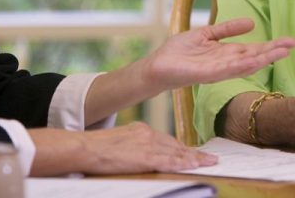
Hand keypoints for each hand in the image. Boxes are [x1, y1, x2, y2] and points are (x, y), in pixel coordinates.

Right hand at [29, 122, 216, 174]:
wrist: (85, 147)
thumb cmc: (96, 148)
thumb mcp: (119, 142)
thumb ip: (134, 146)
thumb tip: (141, 156)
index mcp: (140, 130)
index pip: (167, 140)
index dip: (183, 148)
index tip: (194, 153)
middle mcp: (147, 134)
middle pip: (175, 145)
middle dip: (193, 153)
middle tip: (210, 158)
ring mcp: (147, 145)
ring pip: (176, 152)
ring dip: (194, 159)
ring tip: (209, 163)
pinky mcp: (145, 156)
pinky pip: (169, 161)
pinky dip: (184, 163)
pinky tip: (195, 165)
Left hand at [140, 18, 294, 93]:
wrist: (158, 65)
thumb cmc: (180, 51)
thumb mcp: (207, 33)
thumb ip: (227, 29)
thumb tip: (252, 22)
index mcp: (228, 53)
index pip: (254, 50)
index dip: (272, 45)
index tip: (290, 41)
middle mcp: (227, 64)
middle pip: (255, 57)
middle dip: (274, 51)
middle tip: (293, 45)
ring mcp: (218, 70)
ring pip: (245, 65)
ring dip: (263, 59)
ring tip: (281, 52)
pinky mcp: (206, 74)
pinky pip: (226, 69)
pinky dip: (241, 66)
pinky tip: (254, 61)